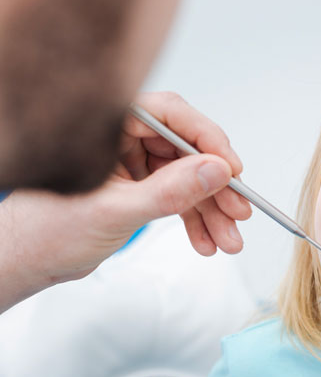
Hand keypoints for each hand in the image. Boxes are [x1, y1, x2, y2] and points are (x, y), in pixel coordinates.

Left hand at [0, 92, 250, 312]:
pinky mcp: (138, 185)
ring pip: (189, 177)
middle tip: (237, 212)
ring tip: (228, 239)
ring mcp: (132, 162)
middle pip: (187, 149)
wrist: (27, 261)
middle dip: (216, 187)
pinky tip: (206, 240)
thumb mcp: (115, 211)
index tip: (232, 170)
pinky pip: (179, 196)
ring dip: (212, 210)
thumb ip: (169, 191)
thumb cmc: (46, 232)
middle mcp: (122, 137)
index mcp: (106, 125)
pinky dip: (196, 219)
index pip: (170, 115)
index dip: (207, 140)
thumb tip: (215, 171)